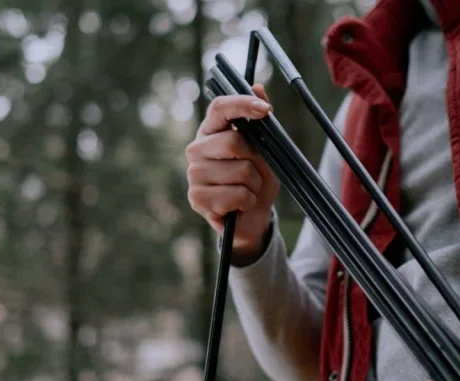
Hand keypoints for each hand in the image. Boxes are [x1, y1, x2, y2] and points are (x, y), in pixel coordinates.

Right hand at [186, 84, 279, 265]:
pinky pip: (237, 194)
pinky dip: (248, 201)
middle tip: (256, 172)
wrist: (252, 216)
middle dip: (256, 160)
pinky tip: (240, 205)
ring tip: (248, 190)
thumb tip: (258, 85)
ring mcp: (193, 173)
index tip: (266, 109)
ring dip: (254, 184)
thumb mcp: (266, 149)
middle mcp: (196, 148)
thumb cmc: (256, 178)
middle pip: (234, 142)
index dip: (242, 104)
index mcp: (212, 131)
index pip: (220, 108)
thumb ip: (261, 120)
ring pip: (240, 171)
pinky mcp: (196, 198)